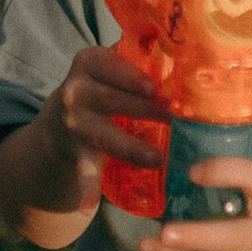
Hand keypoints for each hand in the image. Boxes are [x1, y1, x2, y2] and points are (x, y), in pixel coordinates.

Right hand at [0, 44, 158, 235]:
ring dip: (130, 148)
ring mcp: (75, 123)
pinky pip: (84, 169)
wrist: (61, 123)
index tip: (154, 87)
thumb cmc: (105, 87)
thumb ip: (143, 54)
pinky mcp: (77, 152)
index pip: (109, 65)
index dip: (131, 76)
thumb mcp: (113, 65)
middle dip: (143, 109)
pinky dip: (86, 188)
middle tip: (173, 117)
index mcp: (89, 63)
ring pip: (103, 135)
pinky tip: (87, 205)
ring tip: (157, 159)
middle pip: (111, 100)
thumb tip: (191, 44)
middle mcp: (76, 91)